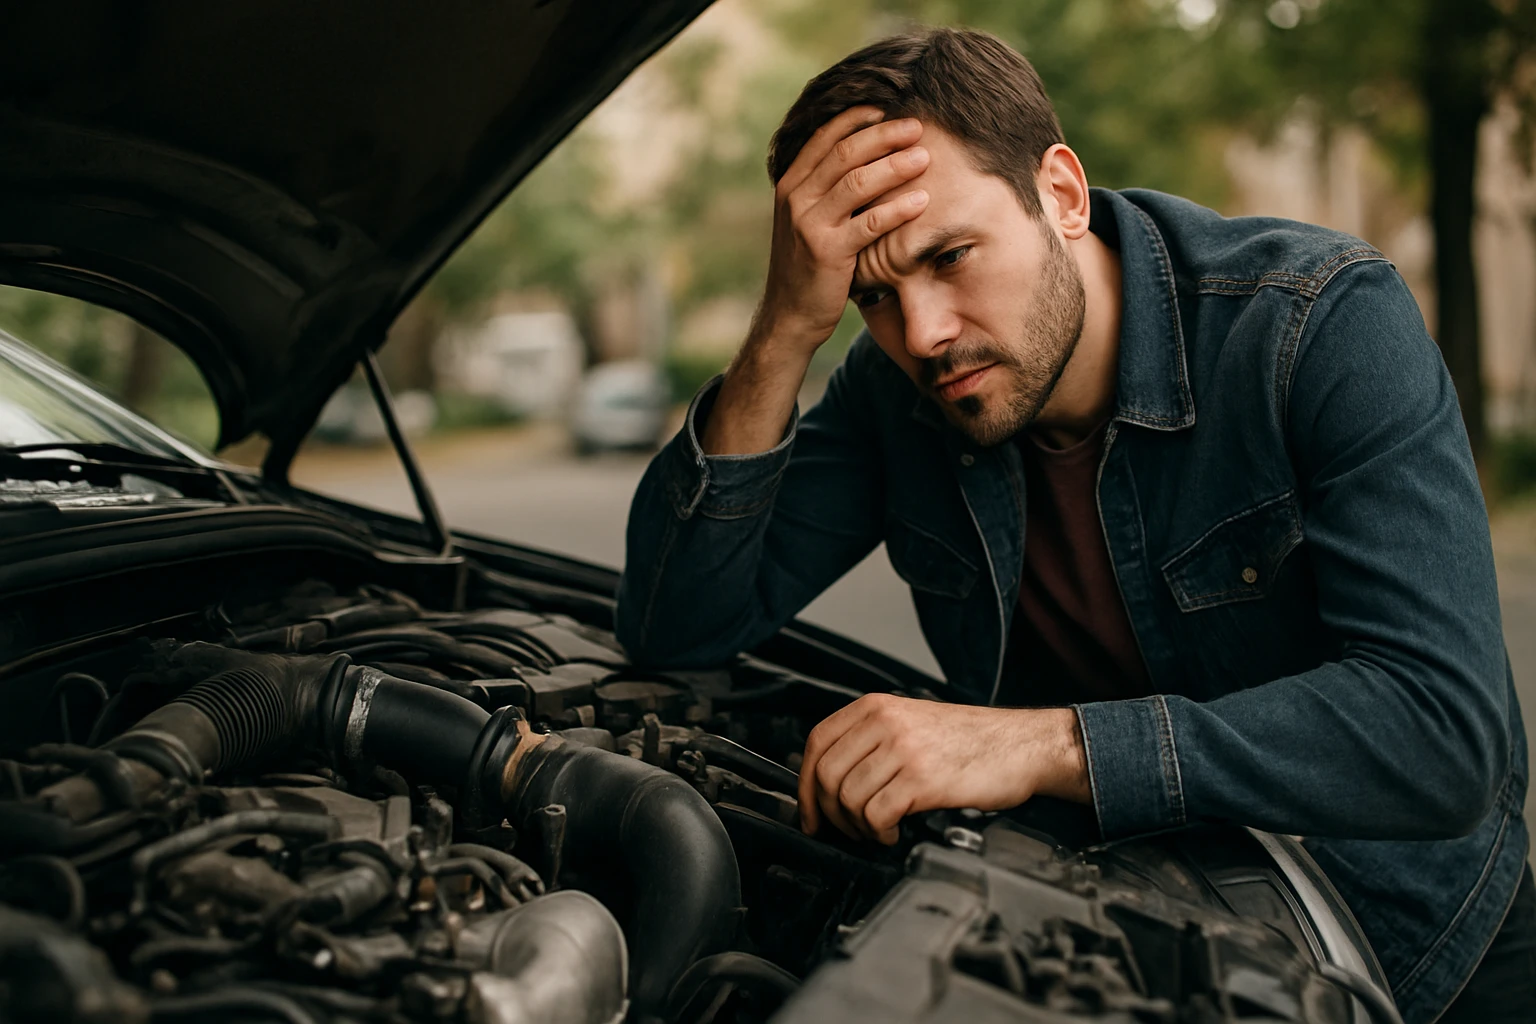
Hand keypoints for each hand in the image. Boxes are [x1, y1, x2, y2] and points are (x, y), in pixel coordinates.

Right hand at [700, 107, 930, 455]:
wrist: (790, 314)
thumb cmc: (809, 264)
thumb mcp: (807, 219)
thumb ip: (826, 188)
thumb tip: (863, 153)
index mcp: (791, 183)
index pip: (826, 137)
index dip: (858, 118)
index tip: (889, 109)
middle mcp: (796, 198)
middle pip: (845, 152)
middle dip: (884, 136)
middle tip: (917, 128)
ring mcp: (809, 224)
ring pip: (858, 182)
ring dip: (895, 166)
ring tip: (925, 158)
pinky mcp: (827, 251)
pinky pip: (869, 223)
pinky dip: (898, 209)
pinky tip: (922, 202)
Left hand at [797, 694, 1090, 844]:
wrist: (1022, 745)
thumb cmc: (971, 741)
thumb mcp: (911, 723)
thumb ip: (872, 740)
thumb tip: (830, 780)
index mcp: (876, 706)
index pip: (816, 744)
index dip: (804, 786)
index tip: (809, 814)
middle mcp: (884, 722)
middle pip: (825, 775)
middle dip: (829, 814)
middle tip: (845, 832)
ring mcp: (903, 749)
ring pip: (847, 798)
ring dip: (856, 827)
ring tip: (876, 832)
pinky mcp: (922, 779)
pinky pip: (875, 814)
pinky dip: (877, 834)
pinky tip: (891, 834)